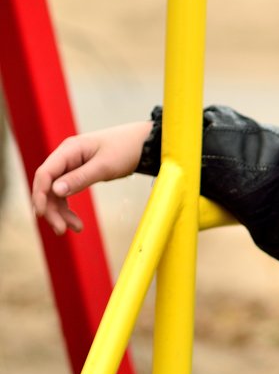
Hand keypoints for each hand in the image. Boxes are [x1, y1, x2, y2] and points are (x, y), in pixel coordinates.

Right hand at [31, 121, 153, 234]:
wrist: (144, 143)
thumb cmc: (126, 149)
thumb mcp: (105, 166)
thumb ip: (80, 178)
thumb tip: (55, 191)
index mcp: (69, 150)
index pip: (44, 173)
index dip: (40, 195)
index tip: (42, 214)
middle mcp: (65, 158)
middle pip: (47, 186)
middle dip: (51, 209)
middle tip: (61, 230)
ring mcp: (70, 167)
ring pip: (55, 194)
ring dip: (61, 212)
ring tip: (76, 229)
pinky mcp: (77, 175)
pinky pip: (66, 194)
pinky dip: (69, 209)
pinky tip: (77, 223)